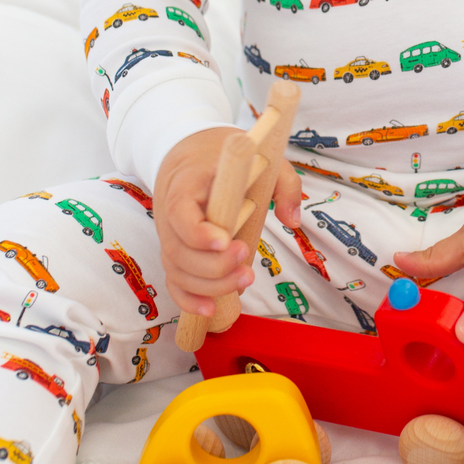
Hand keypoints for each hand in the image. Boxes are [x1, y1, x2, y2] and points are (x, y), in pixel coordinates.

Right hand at [153, 127, 302, 315]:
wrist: (191, 154)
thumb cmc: (228, 159)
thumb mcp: (262, 158)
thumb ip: (284, 183)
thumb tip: (293, 219)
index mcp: (188, 184)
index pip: (181, 212)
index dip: (199, 233)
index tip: (226, 241)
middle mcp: (170, 213)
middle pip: (180, 251)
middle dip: (213, 266)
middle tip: (247, 262)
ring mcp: (170, 236)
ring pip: (178, 271)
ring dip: (209, 286)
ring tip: (244, 281)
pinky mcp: (175, 252)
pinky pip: (174, 282)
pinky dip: (189, 299)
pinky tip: (210, 309)